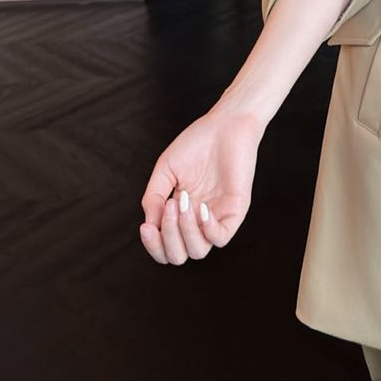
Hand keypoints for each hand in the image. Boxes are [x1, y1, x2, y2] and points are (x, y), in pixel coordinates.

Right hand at [138, 106, 260, 263]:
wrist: (225, 125)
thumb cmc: (196, 144)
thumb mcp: (165, 171)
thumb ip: (153, 198)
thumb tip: (149, 225)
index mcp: (180, 214)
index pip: (164, 248)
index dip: (153, 245)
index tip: (146, 227)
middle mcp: (197, 221)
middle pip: (178, 255)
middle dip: (167, 238)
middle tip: (169, 206)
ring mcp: (216, 217)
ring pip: (198, 251)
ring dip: (184, 231)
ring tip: (183, 201)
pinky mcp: (235, 211)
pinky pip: (220, 238)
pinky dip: (207, 230)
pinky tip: (202, 207)